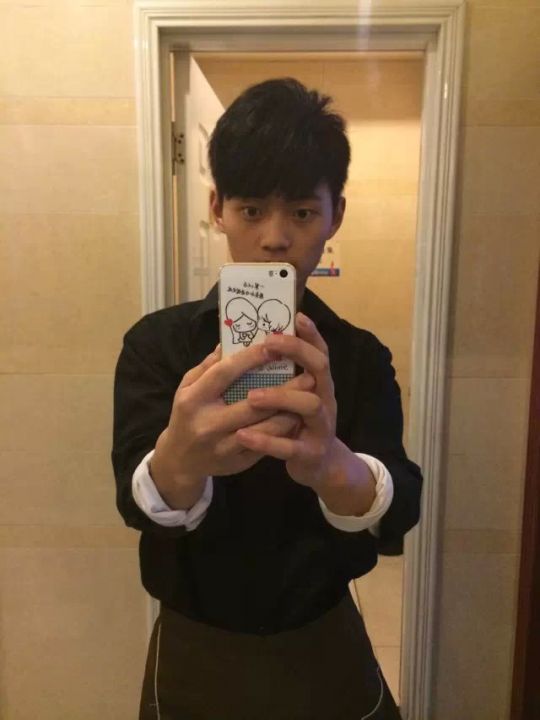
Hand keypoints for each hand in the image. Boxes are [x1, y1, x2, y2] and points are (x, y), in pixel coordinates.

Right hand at [153, 341, 313, 480]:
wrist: (181, 460)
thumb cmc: (187, 414)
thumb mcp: (187, 387)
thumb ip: (208, 366)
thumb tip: (230, 341)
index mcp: (193, 399)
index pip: (225, 374)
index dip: (250, 358)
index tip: (274, 345)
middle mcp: (208, 424)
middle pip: (252, 404)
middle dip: (283, 389)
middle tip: (308, 373)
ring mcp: (224, 447)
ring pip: (265, 429)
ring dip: (289, 411)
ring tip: (309, 395)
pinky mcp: (238, 462)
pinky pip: (266, 445)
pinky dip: (283, 430)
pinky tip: (298, 415)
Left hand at [235, 312, 338, 490]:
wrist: (321, 467)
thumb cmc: (299, 424)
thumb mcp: (294, 398)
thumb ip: (281, 375)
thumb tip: (253, 344)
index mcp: (319, 384)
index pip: (319, 351)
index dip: (311, 334)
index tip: (296, 316)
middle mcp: (326, 399)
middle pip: (320, 368)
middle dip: (297, 352)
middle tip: (268, 345)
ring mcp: (322, 426)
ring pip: (309, 405)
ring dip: (280, 396)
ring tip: (252, 396)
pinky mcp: (311, 453)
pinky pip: (289, 446)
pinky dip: (266, 441)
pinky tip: (243, 435)